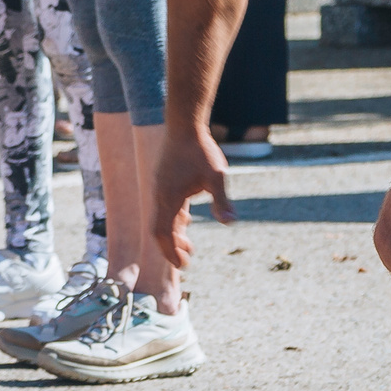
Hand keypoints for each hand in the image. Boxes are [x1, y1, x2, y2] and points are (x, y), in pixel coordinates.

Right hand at [149, 125, 236, 269]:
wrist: (185, 123)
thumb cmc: (201, 149)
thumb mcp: (216, 176)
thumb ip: (221, 202)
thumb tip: (230, 222)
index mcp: (169, 198)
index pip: (163, 233)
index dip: (171, 252)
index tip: (183, 266)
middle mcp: (160, 194)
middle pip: (160, 229)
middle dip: (171, 248)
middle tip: (186, 263)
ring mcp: (160, 187)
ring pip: (163, 218)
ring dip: (174, 234)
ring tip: (190, 246)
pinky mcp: (164, 180)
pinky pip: (166, 206)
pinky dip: (174, 219)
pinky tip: (186, 221)